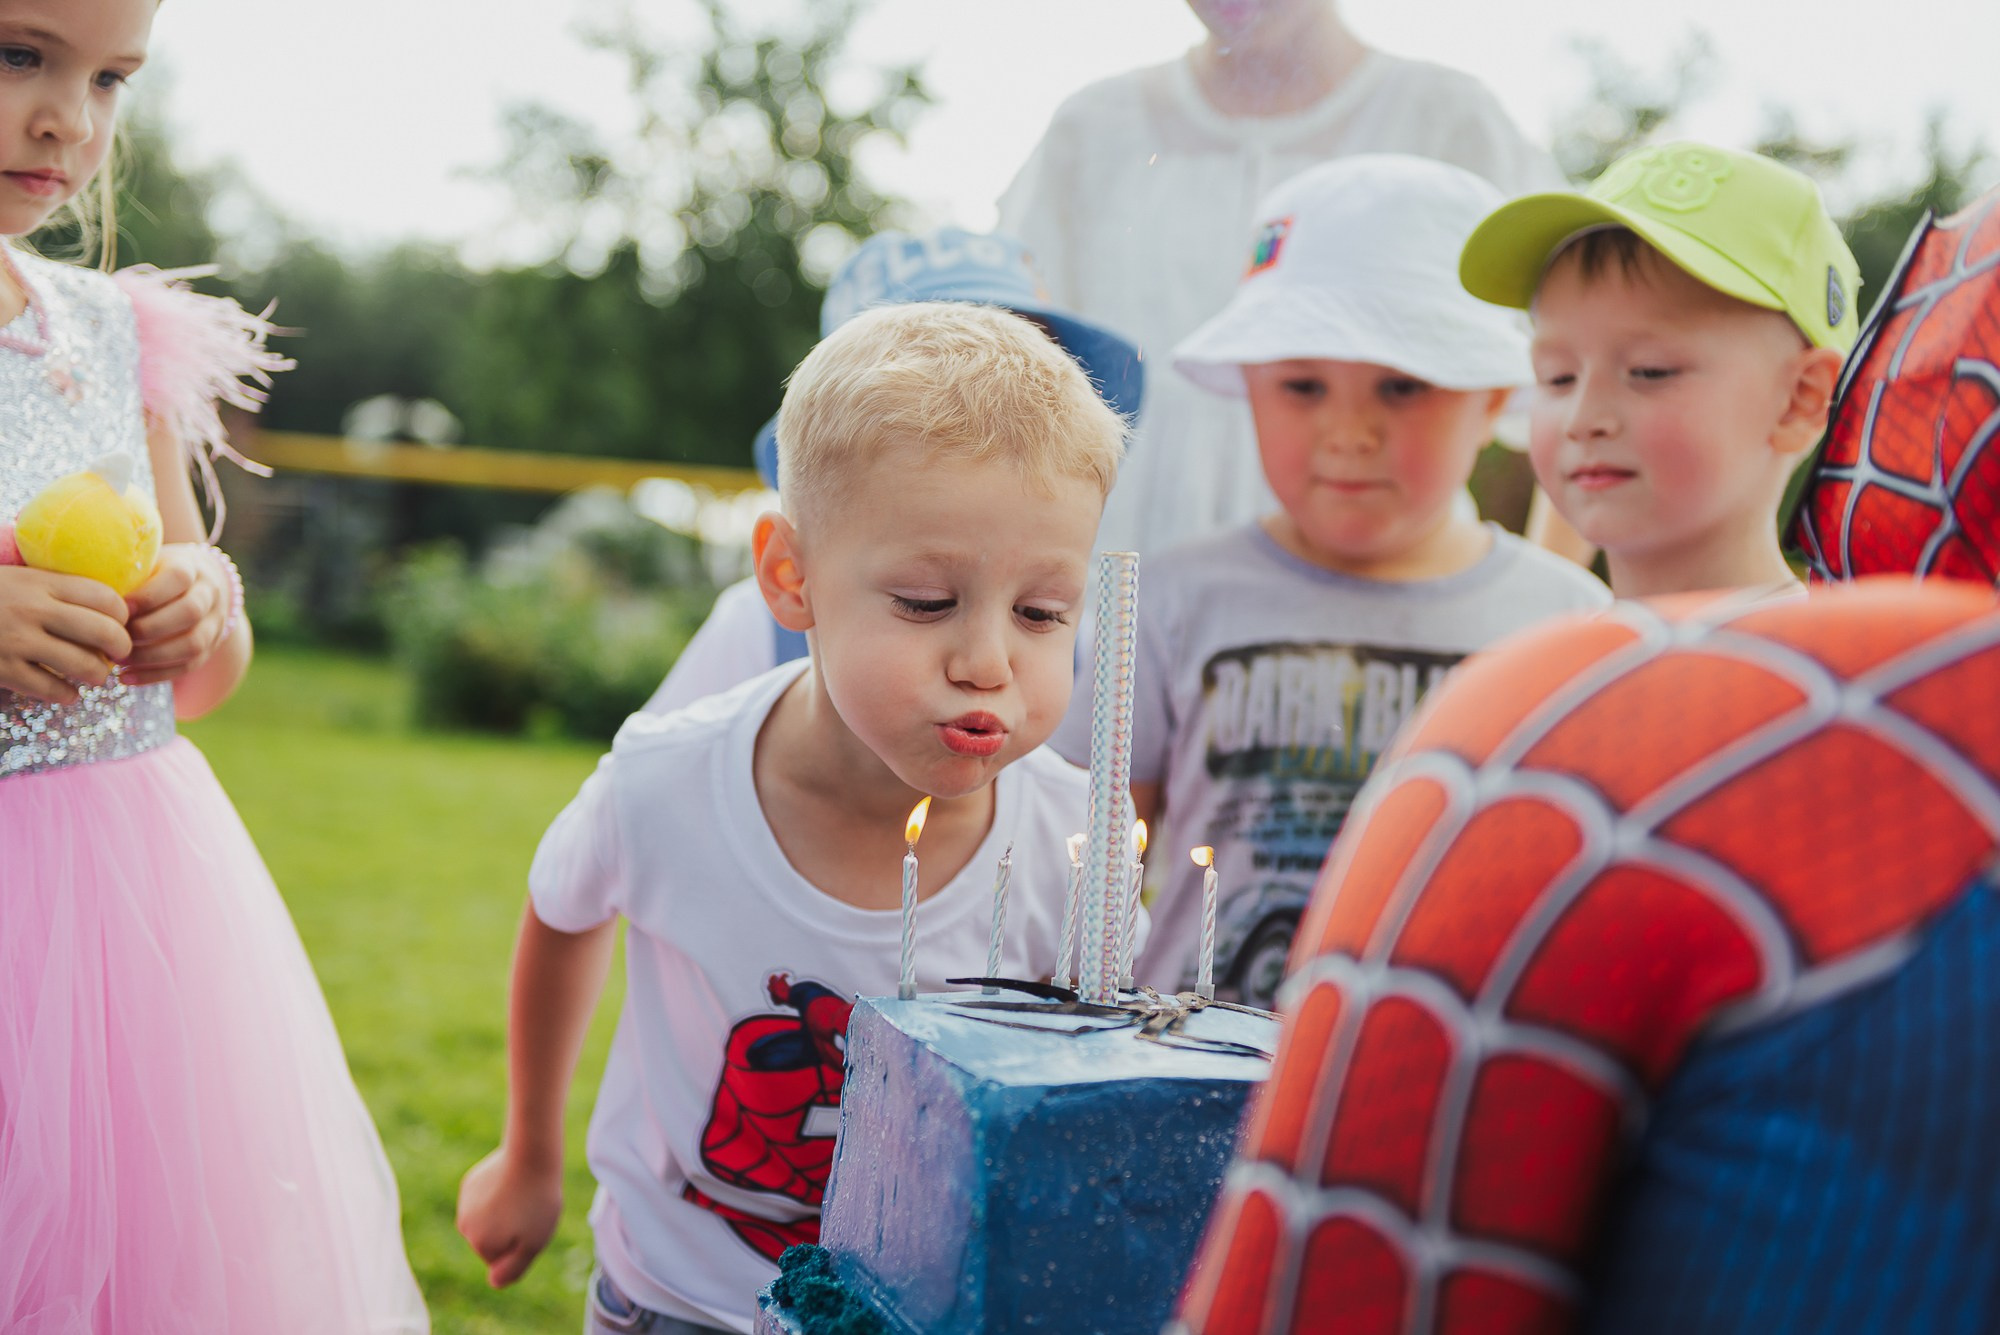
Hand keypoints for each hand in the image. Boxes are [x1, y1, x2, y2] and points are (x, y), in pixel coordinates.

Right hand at [0, 564, 131, 701]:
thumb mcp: (20, 578)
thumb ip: (58, 587)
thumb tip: (111, 606)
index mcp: (41, 581)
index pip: (107, 598)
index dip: (123, 615)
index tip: (120, 623)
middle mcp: (33, 609)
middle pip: (106, 633)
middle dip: (121, 648)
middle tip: (117, 654)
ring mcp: (17, 641)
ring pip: (86, 666)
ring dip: (97, 675)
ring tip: (92, 674)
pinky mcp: (3, 670)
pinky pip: (54, 691)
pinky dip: (68, 695)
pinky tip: (66, 691)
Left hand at [122, 544, 231, 687]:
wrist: (197, 584)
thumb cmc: (155, 573)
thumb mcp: (144, 565)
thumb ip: (125, 576)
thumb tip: (86, 594)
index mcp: (192, 568)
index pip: (178, 579)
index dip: (148, 596)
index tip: (119, 608)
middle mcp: (209, 595)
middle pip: (189, 613)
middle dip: (149, 629)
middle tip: (116, 638)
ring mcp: (215, 623)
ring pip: (193, 644)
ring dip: (152, 656)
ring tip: (119, 661)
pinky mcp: (210, 648)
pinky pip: (188, 666)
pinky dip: (155, 675)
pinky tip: (126, 678)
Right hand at [456, 1145, 563, 1288]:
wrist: (531, 1156)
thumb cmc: (537, 1202)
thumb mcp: (533, 1244)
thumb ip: (512, 1269)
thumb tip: (493, 1282)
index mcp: (481, 1244)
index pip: (501, 1261)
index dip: (521, 1247)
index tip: (531, 1227)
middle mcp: (465, 1226)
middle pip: (493, 1241)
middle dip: (510, 1231)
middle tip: (529, 1212)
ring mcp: (465, 1203)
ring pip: (488, 1219)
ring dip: (504, 1213)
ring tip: (522, 1196)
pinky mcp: (470, 1183)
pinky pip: (486, 1198)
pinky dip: (498, 1194)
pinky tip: (511, 1181)